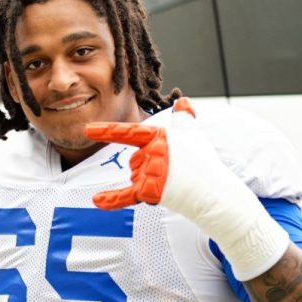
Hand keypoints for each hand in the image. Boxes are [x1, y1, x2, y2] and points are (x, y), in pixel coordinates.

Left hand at [84, 97, 289, 280]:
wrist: (215, 193)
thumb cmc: (204, 163)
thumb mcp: (195, 136)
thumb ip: (184, 120)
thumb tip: (183, 101)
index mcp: (159, 136)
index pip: (129, 133)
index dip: (106, 132)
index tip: (87, 130)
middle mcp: (152, 152)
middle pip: (135, 162)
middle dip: (150, 169)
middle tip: (175, 173)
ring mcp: (150, 172)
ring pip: (135, 177)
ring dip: (148, 183)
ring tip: (174, 184)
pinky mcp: (151, 191)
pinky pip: (125, 195)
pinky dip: (110, 200)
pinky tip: (94, 201)